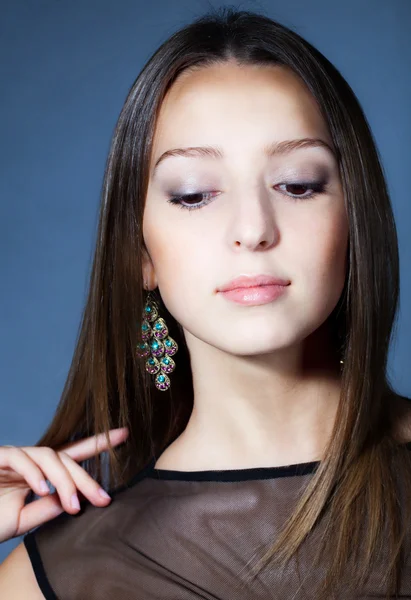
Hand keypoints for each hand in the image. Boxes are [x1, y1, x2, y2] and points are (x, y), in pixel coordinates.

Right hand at [0, 427, 128, 542]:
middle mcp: (27, 461)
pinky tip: (43, 491)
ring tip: (74, 506)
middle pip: (65, 458)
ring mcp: (11, 457)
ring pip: (47, 456)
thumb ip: (45, 510)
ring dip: (64, 481)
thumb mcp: (20, 521)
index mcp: (36, 473)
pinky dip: (34, 473)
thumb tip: (73, 501)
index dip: (97, 444)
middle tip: (103, 498)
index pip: (71, 456)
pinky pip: (19, 458)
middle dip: (86, 477)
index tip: (125, 434)